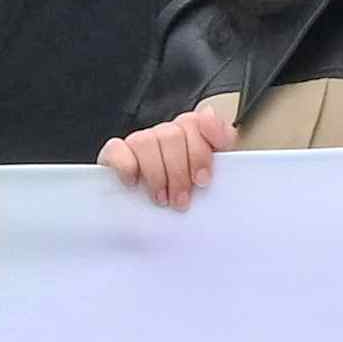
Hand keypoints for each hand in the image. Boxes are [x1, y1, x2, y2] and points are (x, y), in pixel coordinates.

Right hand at [100, 100, 235, 209]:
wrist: (146, 218)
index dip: (201, 149)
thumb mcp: (207, 178)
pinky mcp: (115, 153)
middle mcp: (165, 133)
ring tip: (161, 199)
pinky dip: (126, 166)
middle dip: (179, 172)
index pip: (198, 123)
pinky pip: (118, 149)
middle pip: (173, 135)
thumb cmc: (182, 194)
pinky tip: (133, 184)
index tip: (203, 179)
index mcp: (190, 134)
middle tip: (182, 201)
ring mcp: (139, 141)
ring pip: (146, 141)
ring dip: (156, 174)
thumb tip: (227, 133)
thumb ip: (221, 152)